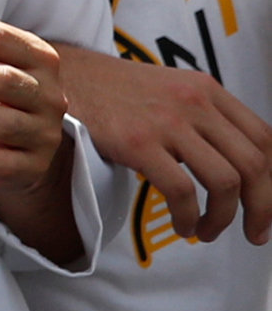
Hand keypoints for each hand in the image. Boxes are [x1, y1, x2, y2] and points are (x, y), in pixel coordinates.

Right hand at [59, 45, 271, 244]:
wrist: (60, 78)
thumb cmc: (114, 94)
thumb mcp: (170, 91)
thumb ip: (204, 118)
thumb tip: (238, 166)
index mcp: (208, 90)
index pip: (266, 139)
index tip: (266, 207)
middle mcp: (195, 103)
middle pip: (255, 164)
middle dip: (261, 208)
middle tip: (253, 233)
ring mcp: (167, 122)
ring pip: (225, 182)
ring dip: (224, 218)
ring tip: (207, 231)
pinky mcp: (137, 142)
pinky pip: (181, 190)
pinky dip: (187, 216)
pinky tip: (181, 225)